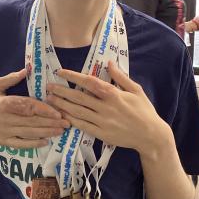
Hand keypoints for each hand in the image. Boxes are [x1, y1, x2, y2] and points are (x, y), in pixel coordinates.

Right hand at [0, 68, 69, 148]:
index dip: (44, 110)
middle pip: (32, 121)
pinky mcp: (4, 141)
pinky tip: (46, 142)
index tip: (58, 112)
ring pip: (29, 133)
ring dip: (46, 132)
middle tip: (67, 123)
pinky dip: (33, 144)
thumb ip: (10, 79)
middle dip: (51, 122)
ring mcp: (5, 131)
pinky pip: (21, 144)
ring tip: (61, 131)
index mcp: (5, 103)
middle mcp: (6, 118)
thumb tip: (26, 70)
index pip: (28, 107)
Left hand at [46, 61, 168, 155]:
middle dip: (61, 91)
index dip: (73, 76)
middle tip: (48, 86)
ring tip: (49, 100)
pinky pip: (82, 126)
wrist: (151, 136)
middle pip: (78, 97)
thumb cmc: (144, 110)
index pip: (89, 82)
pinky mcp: (101, 133)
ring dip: (62, 105)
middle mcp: (105, 107)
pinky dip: (70, 120)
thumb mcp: (136, 90)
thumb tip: (108, 62)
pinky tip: (61, 115)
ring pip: (77, 112)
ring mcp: (102, 122)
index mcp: (114, 94)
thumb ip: (120, 77)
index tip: (60, 72)